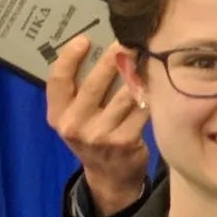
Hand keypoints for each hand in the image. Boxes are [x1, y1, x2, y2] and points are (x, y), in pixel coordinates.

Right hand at [46, 36, 150, 215]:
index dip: (69, 57)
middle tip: (127, 43)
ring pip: (124, 96)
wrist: (110, 177)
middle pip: (94, 84)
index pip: (57, 80)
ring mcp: (100, 135)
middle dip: (113, 60)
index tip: (84, 39)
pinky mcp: (125, 141)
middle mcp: (74, 126)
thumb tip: (102, 53)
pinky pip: (142, 110)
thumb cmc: (93, 137)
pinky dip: (151, 96)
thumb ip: (79, 92)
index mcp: (57, 115)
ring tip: (146, 60)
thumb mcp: (75, 118)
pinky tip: (158, 85)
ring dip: (137, 76)